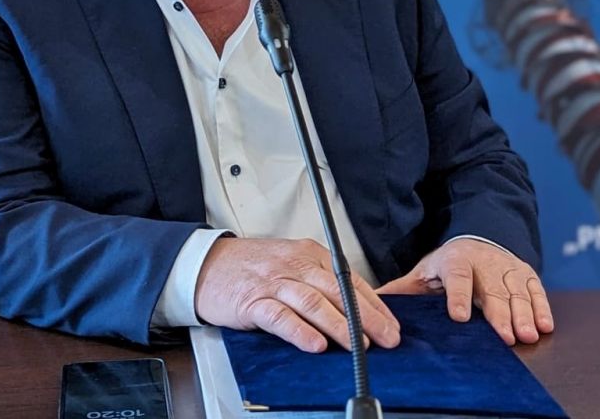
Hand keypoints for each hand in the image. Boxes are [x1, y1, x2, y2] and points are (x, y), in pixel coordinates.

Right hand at [194, 237, 401, 352]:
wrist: (207, 265)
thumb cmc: (252, 268)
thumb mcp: (292, 264)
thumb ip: (321, 282)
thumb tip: (358, 310)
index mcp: (310, 255)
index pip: (350, 280)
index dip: (374, 305)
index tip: (392, 325)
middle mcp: (295, 266)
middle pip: (337, 290)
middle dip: (366, 317)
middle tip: (386, 338)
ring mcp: (274, 283)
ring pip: (313, 302)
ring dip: (339, 325)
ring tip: (358, 344)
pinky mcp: (252, 301)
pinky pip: (280, 316)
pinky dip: (299, 331)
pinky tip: (315, 344)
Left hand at [376, 238, 553, 344]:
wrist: (478, 240)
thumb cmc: (449, 265)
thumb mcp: (424, 272)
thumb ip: (403, 288)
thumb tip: (371, 299)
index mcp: (455, 261)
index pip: (457, 278)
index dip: (459, 297)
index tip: (459, 316)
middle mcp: (484, 263)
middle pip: (492, 290)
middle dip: (500, 314)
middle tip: (507, 336)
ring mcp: (507, 268)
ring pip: (516, 291)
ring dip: (524, 313)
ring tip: (527, 334)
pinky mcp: (525, 273)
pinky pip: (536, 290)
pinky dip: (541, 307)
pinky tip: (544, 326)